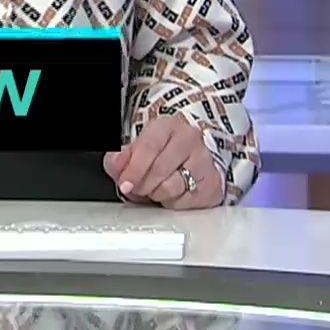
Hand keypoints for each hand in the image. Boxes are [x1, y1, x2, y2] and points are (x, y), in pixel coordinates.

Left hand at [103, 115, 223, 209]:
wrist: (191, 158)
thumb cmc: (162, 153)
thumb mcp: (136, 150)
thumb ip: (120, 158)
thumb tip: (117, 165)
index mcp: (168, 125)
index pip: (149, 147)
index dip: (134, 168)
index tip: (125, 183)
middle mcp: (190, 139)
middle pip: (160, 170)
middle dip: (143, 185)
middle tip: (138, 188)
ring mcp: (205, 161)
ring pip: (172, 188)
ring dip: (156, 194)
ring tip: (155, 189)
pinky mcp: (212, 184)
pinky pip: (185, 202)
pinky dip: (172, 203)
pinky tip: (172, 193)